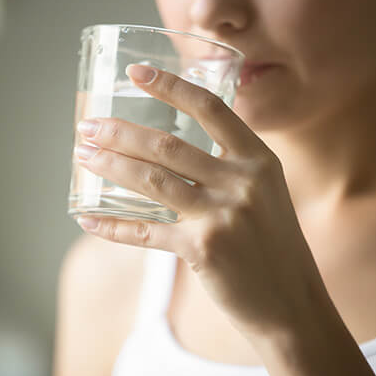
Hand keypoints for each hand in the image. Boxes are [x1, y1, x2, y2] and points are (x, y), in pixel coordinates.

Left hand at [73, 64, 327, 337]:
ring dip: (111, 165)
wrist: (292, 303)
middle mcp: (243, 182)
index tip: (136, 73)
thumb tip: (172, 150)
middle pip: (168, 145)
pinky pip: (146, 232)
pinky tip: (87, 218)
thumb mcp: (266, 192)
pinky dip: (113, 225)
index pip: (210, 108)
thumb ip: (229, 166)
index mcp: (259, 159)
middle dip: (121, 132)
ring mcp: (223, 216)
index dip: (170, 86)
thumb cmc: (272, 244)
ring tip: (83, 156)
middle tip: (88, 127)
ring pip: (153, 180)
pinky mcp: (202, 249)